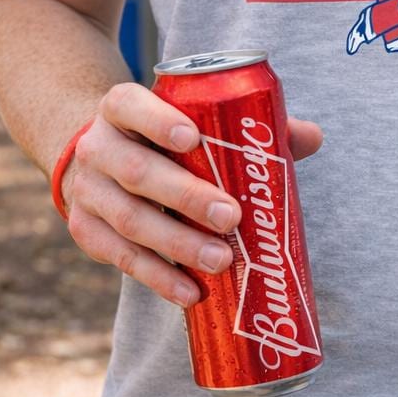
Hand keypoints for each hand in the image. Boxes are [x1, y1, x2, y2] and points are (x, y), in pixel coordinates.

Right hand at [61, 81, 322, 307]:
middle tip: (231, 216)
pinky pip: (122, 258)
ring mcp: (87, 191)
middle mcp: (96, 146)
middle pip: (137, 172)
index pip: (130, 105)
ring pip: (130, 220)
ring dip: (178, 244)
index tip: (193, 138)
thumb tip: (311, 137)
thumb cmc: (164, 138)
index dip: (157, 120)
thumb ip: (246, 125)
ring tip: (221, 261)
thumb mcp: (189, 118)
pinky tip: (190, 291)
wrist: (99, 159)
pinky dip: (158, 277)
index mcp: (120, 107)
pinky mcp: (86, 231)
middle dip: (186, 196)